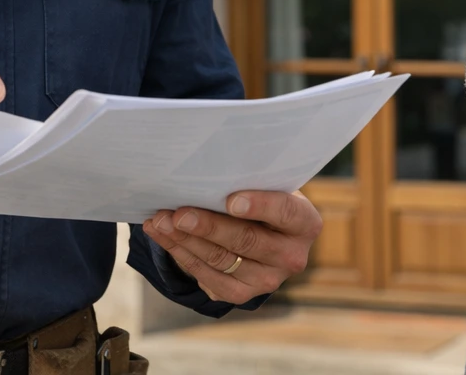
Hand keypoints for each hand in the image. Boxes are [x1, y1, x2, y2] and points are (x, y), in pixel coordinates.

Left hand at [142, 190, 321, 304]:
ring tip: (159, 220)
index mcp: (305, 223)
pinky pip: (205, 275)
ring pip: (220, 259)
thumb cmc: (262, 196)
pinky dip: (179, 252)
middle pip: (246, 241)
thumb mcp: (267, 186)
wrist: (263, 232)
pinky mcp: (240, 294)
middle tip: (179, 213)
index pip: (285, 212)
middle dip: (208, 226)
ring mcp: (266, 280)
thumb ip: (249, 181)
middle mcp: (291, 257)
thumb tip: (206, 172)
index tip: (230, 200)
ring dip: (184, 239)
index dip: (259, 205)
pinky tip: (162, 235)